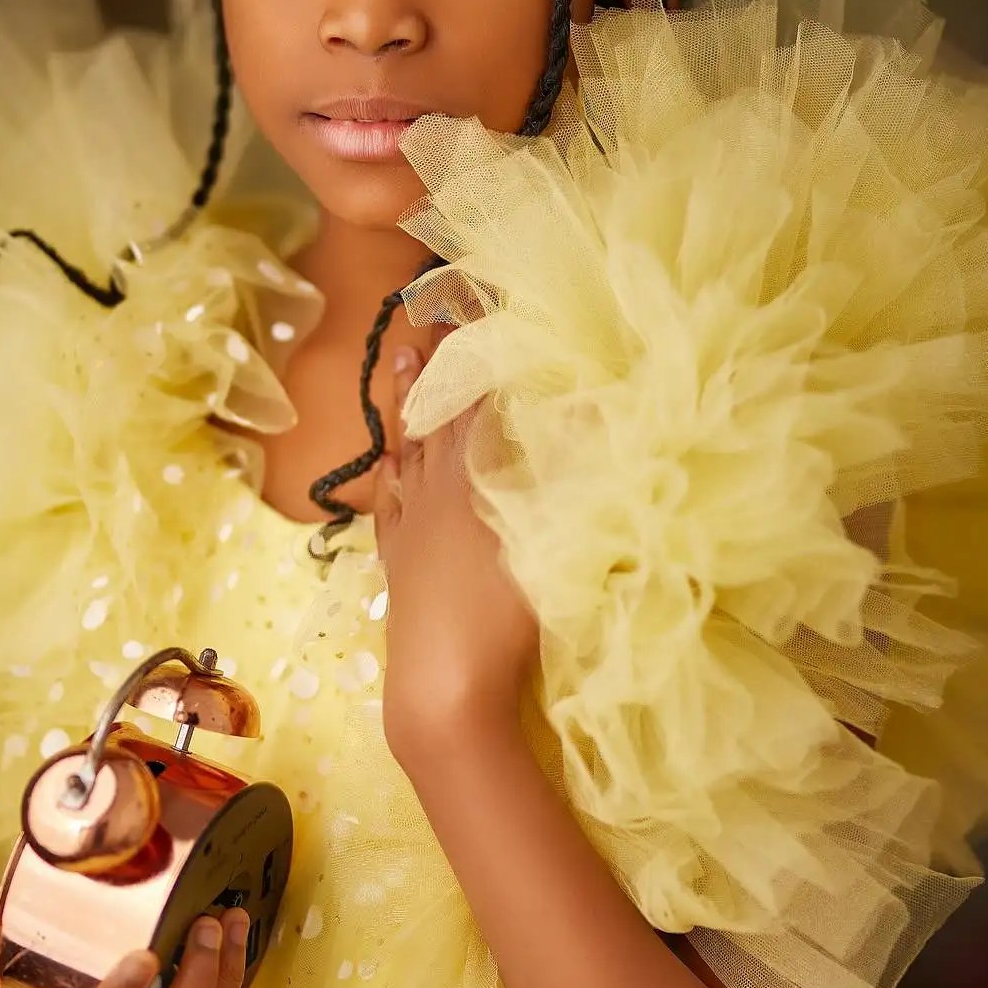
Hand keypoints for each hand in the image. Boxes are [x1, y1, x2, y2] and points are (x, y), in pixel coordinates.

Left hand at [373, 333, 540, 767]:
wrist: (445, 691)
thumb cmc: (510, 615)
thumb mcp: (556, 534)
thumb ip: (577, 465)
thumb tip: (596, 403)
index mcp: (473, 475)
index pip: (476, 391)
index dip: (477, 343)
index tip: (475, 296)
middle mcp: (436, 490)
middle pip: (436, 410)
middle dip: (437, 359)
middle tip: (428, 311)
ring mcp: (411, 527)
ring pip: (408, 447)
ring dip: (407, 401)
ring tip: (399, 358)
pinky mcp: (398, 566)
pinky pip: (390, 501)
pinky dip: (392, 471)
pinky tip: (392, 464)